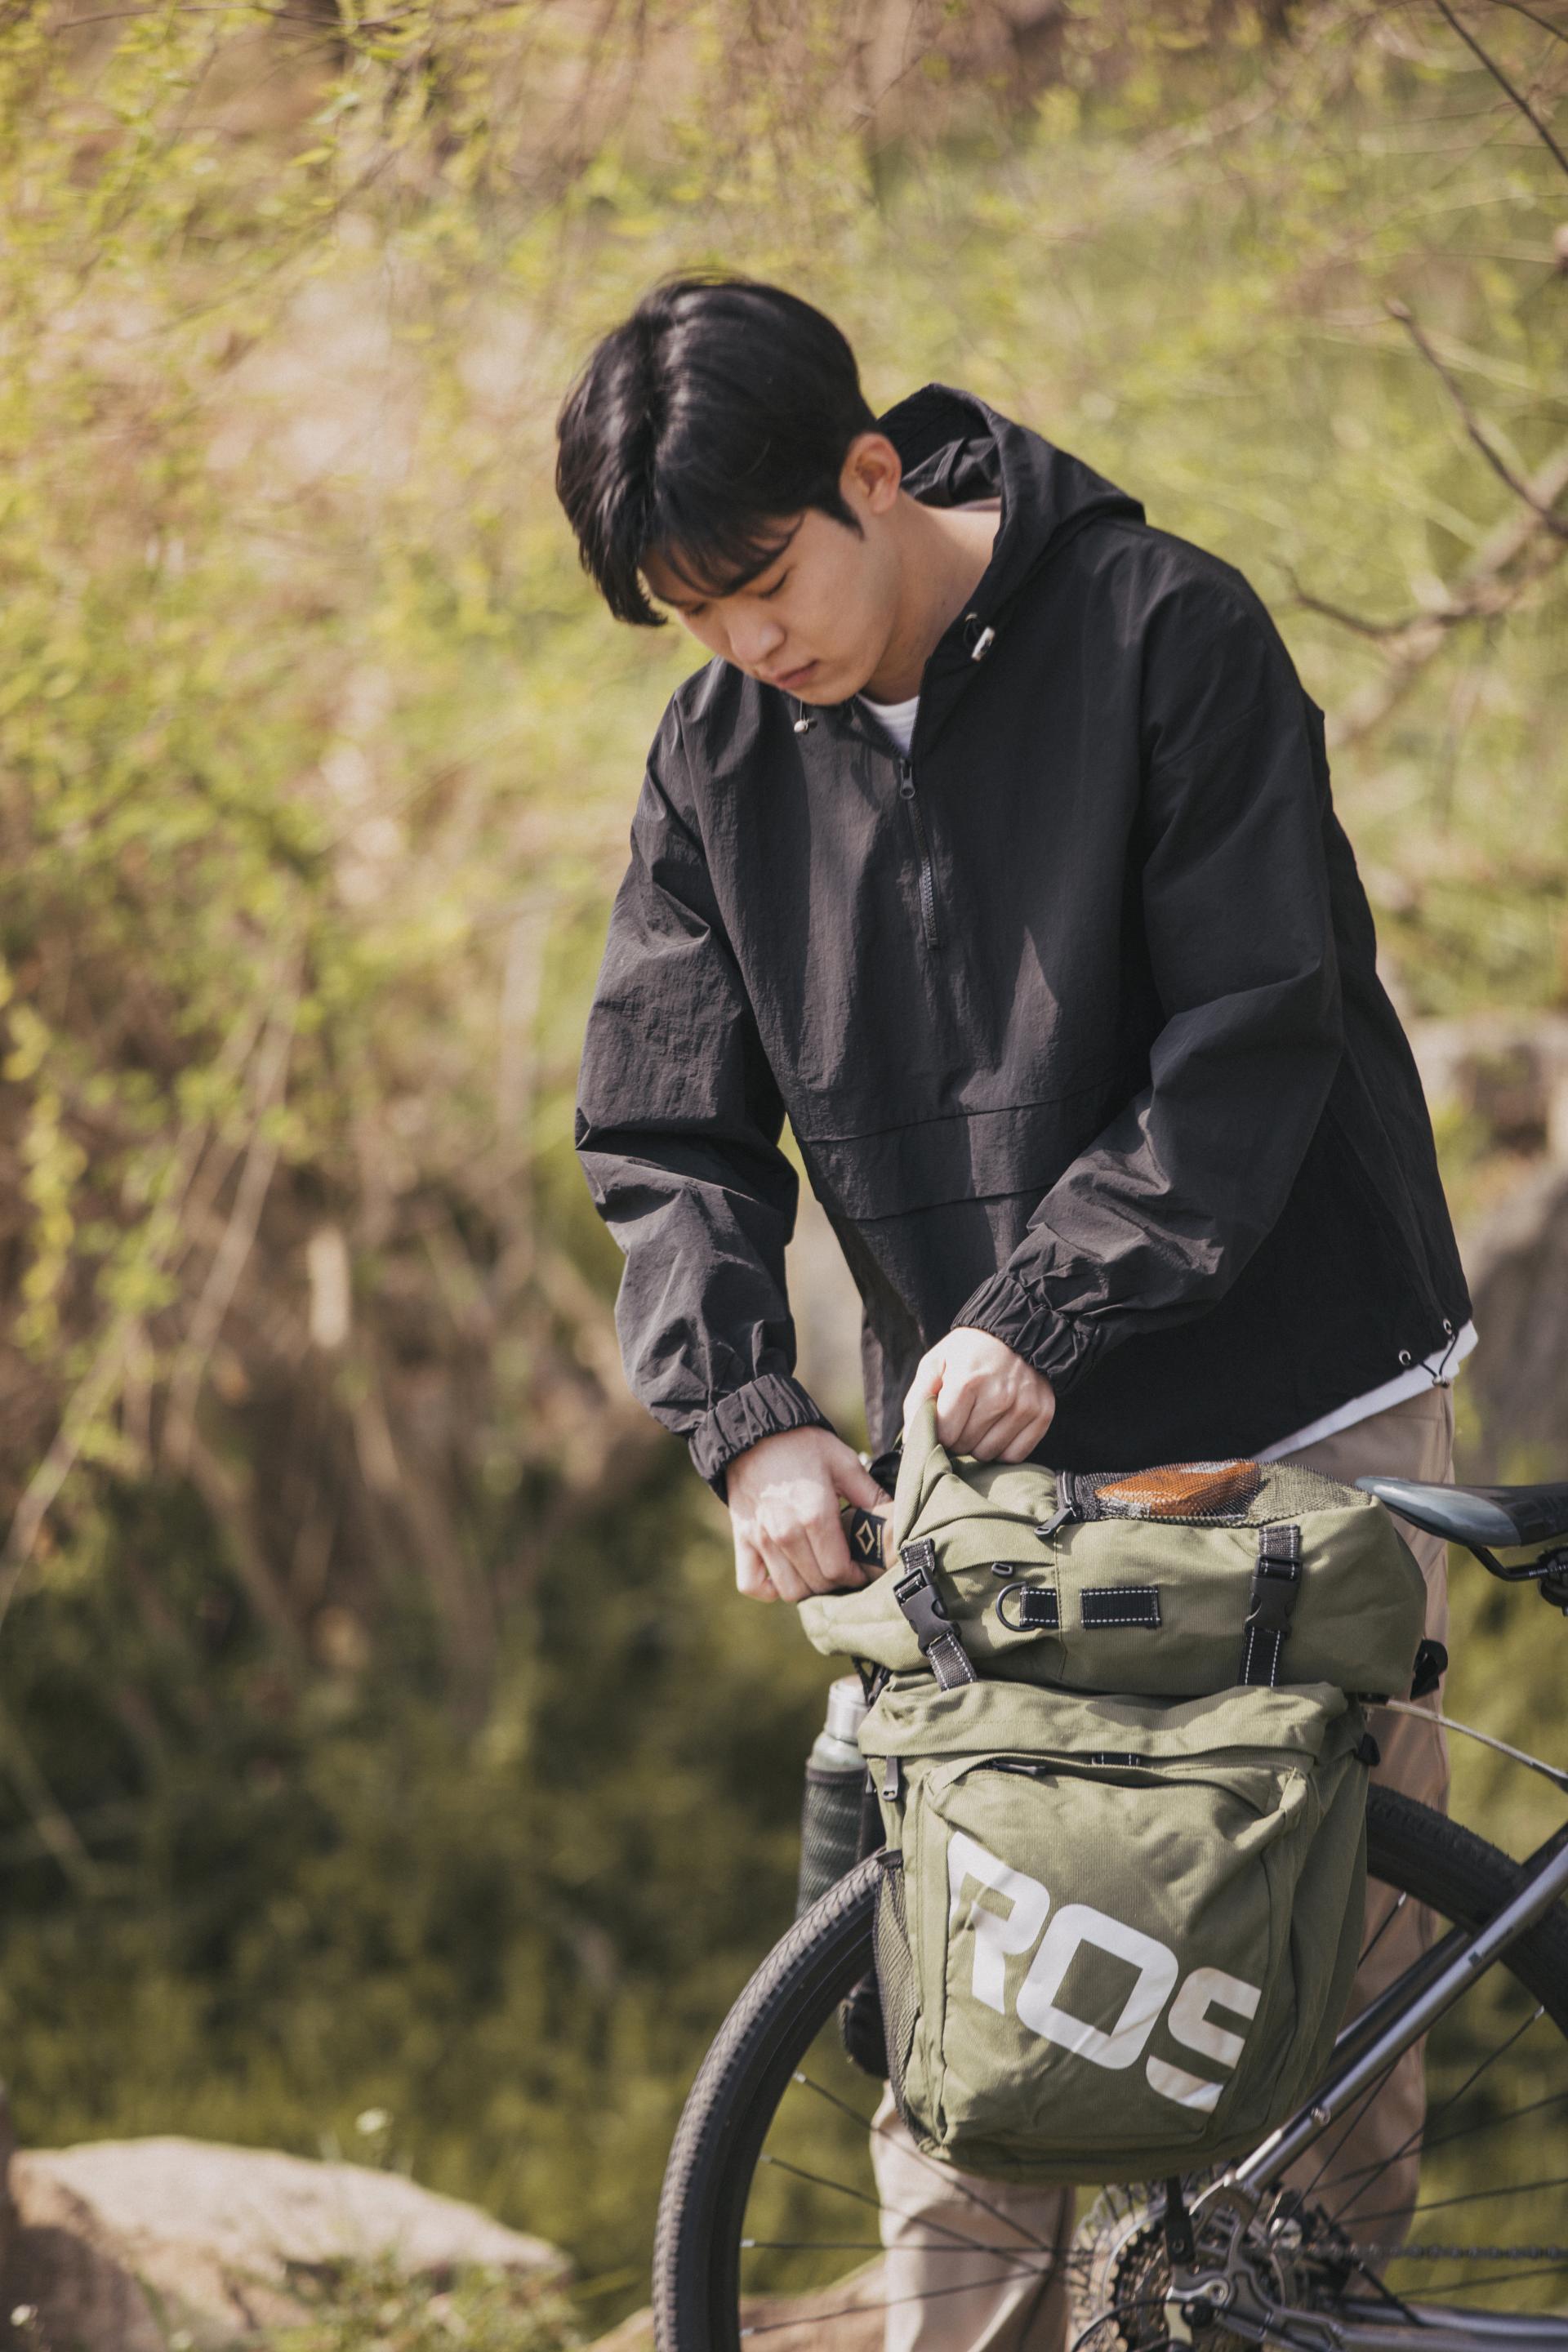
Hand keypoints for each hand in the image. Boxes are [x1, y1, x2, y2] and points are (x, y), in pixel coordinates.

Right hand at [726, 1425, 891, 1604]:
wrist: (754, 1433)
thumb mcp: (844, 1462)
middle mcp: (784, 1532)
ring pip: (789, 1590)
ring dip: (809, 1588)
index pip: (837, 1570)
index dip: (855, 1576)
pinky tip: (787, 1575)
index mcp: (814, 1514)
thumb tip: (897, 1524)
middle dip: (837, 1583)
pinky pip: (752, 1585)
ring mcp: (760, 1539)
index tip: (862, 1570)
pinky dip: (770, 1589)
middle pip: (816, 1583)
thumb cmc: (804, 1446)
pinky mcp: (743, 1540)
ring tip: (820, 1572)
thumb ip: (871, 1496)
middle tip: (846, 1571)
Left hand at [905, 1329, 1055, 1461]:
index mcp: (967, 1381)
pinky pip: (1014, 1455)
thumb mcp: (935, 1362)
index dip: (939, 1430)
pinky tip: (999, 1427)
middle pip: (965, 1446)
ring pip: (988, 1454)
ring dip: (978, 1444)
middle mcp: (998, 1396)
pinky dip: (1003, 1448)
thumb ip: (918, 1399)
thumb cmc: (969, 1351)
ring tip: (981, 1419)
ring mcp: (1023, 1407)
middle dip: (957, 1437)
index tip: (943, 1418)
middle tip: (962, 1416)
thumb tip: (912, 1439)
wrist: (1018, 1331)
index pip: (944, 1434)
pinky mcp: (1041, 1414)